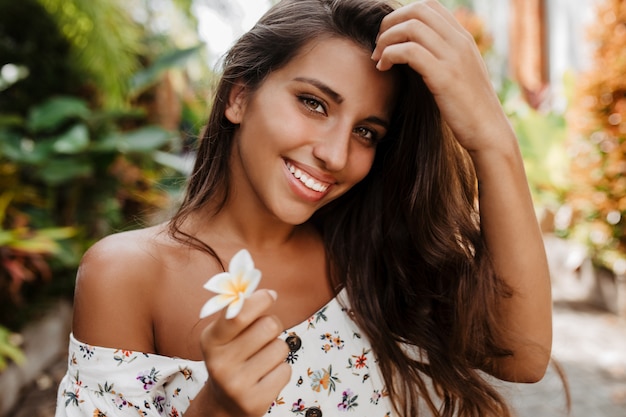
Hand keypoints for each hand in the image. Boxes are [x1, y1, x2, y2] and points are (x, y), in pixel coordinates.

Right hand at [199, 290, 290, 416]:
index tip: (270, 295)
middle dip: (272, 324)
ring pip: (280, 347)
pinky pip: (286, 370)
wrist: (225, 402)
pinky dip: (280, 370)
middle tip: (264, 333)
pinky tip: (265, 376)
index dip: (260, 299)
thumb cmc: (231, 357)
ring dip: (277, 349)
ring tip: (262, 358)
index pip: (240, 314)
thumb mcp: (223, 335)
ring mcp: (237, 385)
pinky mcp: (255, 402)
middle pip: (269, 326)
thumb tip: (268, 292)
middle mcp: (220, 364)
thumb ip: (240, 311)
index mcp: (210, 341)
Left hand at [371, 0, 510, 152]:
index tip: (389, 36)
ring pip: (411, 27)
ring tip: (378, 58)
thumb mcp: (460, 73)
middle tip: (378, 45)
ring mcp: (454, 57)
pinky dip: (390, 55)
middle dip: (390, 23)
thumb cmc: (469, 108)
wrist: (488, 131)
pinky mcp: (444, 77)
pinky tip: (384, 68)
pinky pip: (409, 52)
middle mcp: (460, 41)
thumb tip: (416, 50)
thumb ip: (443, 56)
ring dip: (386, 40)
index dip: (402, 15)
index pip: (429, 5)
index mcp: (463, 38)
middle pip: (417, 10)